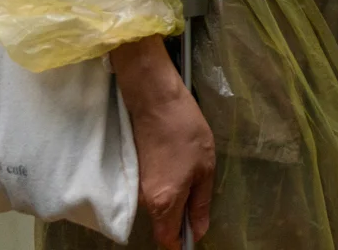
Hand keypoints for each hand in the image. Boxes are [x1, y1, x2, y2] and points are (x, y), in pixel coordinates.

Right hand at [109, 35, 214, 249]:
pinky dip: (164, 188)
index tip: (194, 236)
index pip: (167, 239)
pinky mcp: (132, 175)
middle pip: (162, 224)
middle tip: (199, 200)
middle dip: (180, 219)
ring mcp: (136, 189)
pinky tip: (176, 169)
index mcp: (164, 203)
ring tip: (190, 176)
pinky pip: (149, 193)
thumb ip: (201, 203)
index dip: (181, 242)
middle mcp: (145, 202)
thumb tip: (199, 230)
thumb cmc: (186, 132)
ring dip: (173, 201)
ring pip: (156, 208)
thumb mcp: (205, 167)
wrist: (155, 103)